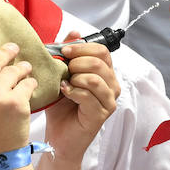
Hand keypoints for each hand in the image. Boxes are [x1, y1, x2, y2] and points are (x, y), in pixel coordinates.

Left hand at [44, 34, 120, 159]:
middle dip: (78, 62)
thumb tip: (75, 32)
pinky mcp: (102, 114)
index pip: (102, 51)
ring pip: (96, 78)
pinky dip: (73, 91)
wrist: (58, 136)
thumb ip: (68, 55)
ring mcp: (109, 101)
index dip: (83, 47)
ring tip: (65, 83)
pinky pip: (89, 96)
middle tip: (64, 69)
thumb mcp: (61, 76)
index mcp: (105, 74)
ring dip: (76, 78)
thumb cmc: (60, 107)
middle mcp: (112, 86)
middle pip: (100, 62)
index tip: (64, 50)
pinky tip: (65, 93)